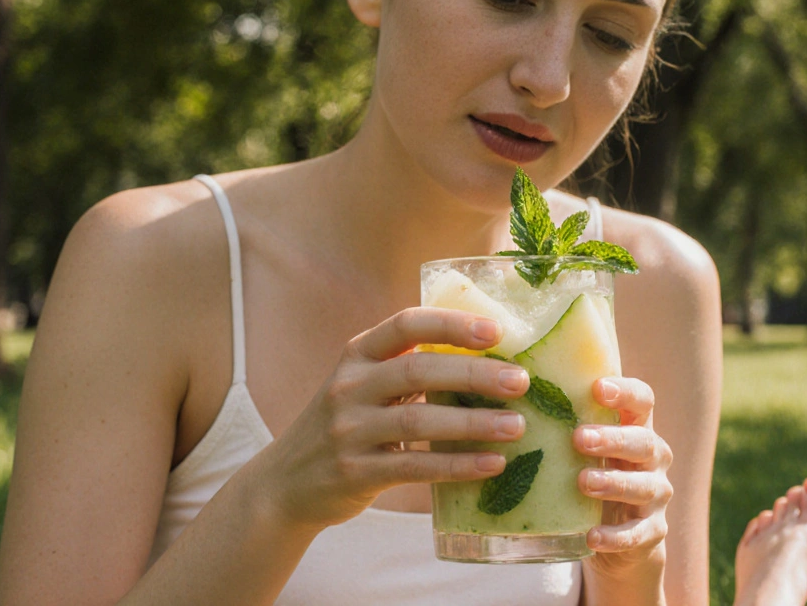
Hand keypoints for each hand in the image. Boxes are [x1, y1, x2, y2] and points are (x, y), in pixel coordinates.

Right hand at [255, 308, 530, 531]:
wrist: (286, 483)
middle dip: (474, 374)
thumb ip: (410, 368)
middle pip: (418, 370)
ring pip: (418, 422)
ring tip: (517, 426)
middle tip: (520, 381)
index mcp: (357, 354)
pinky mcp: (354, 472)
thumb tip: (492, 357)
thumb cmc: (349, 425)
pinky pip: (414, 468)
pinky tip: (492, 464)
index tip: (496, 330)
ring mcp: (348, 430)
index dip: (451, 324)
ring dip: (474, 424)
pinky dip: (457, 466)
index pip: (405, 323)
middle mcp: (349, 386)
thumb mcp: (365, 385)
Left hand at [575, 377, 672, 580]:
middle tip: (579, 438)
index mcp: (637, 428)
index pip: (642, 400)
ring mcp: (656, 494)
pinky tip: (591, 536)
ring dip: (613, 483)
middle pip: (643, 442)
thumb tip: (508, 394)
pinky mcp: (653, 530)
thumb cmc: (595, 474)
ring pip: (643, 486)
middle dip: (612, 439)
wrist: (621, 535)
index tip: (597, 388)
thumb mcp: (585, 449)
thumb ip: (563, 424)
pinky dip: (615, 536)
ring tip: (583, 482)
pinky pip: (637, 534)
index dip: (624, 392)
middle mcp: (654, 458)